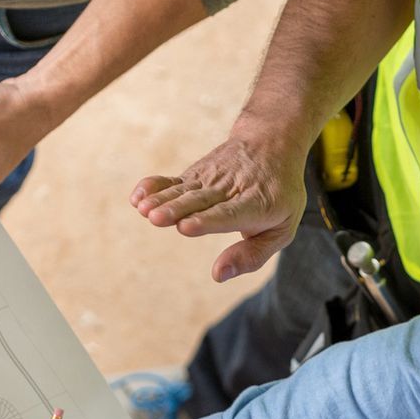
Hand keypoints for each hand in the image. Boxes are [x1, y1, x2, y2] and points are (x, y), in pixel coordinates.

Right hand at [131, 125, 307, 281]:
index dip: (207, 220)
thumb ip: (252, 256)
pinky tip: (137, 197)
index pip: (230, 213)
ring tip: (143, 210)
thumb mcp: (282, 229)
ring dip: (162, 199)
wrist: (272, 143)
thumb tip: (218, 275)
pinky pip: (172, 180)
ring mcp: (210, 178)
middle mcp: (231, 188)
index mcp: (258, 204)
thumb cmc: (279, 196)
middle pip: (201, 200)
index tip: (185, 227)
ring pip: (184, 190)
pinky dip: (154, 186)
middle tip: (156, 219)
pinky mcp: (195, 174)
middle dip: (177, 209)